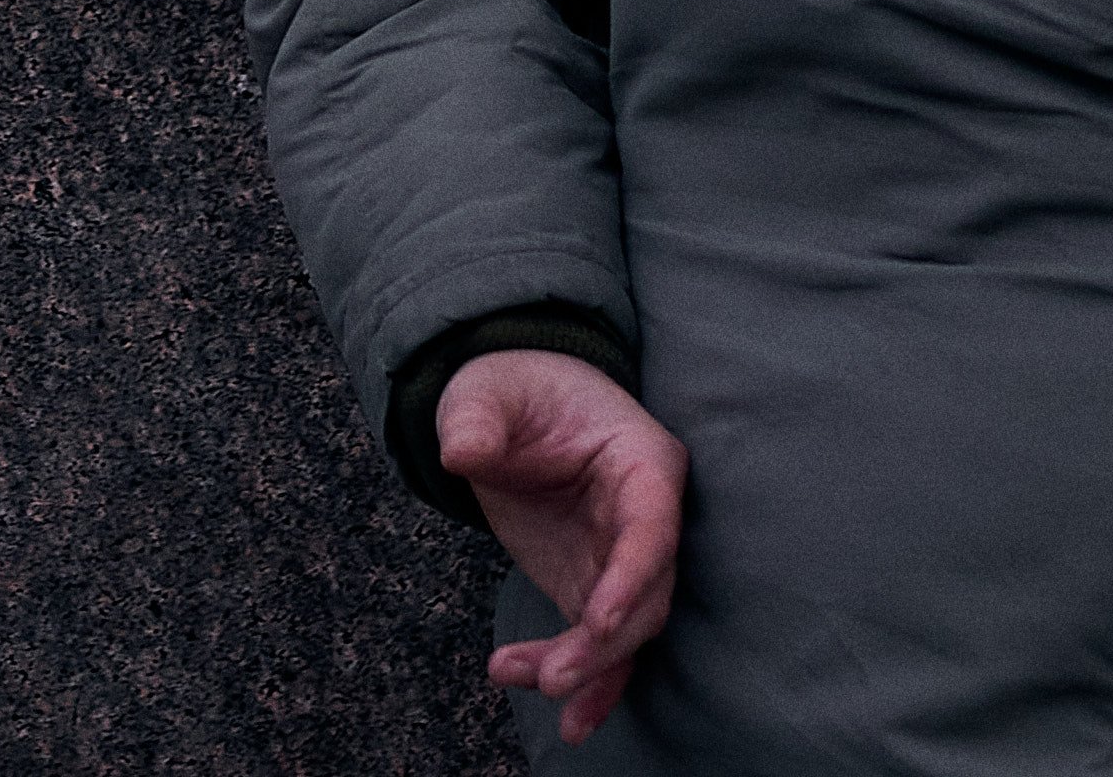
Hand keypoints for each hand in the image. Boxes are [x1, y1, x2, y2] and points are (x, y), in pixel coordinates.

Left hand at [439, 348, 686, 744]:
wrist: (511, 410)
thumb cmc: (513, 391)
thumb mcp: (487, 391)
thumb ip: (476, 419)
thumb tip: (460, 452)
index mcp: (642, 460)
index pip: (652, 527)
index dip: (631, 576)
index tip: (598, 622)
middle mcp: (647, 518)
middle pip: (646, 595)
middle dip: (603, 644)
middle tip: (551, 677)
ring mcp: (622, 559)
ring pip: (626, 633)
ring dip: (587, 672)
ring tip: (522, 680)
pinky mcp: (592, 588)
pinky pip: (600, 647)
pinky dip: (585, 683)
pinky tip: (567, 722)